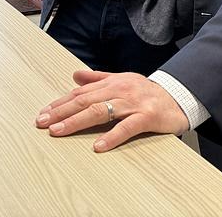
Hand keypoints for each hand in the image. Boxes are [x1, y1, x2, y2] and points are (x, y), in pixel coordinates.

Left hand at [35, 70, 188, 151]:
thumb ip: (98, 78)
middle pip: (85, 101)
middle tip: (42, 122)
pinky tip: (98, 146)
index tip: (44, 113)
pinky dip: (112, 137)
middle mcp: (119, 90)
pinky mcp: (147, 117)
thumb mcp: (122, 80)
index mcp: (112, 83)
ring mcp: (133, 103)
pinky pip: (127, 127)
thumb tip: (74, 76)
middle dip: (61, 111)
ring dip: (76, 122)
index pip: (81, 93)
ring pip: (100, 111)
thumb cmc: (148, 91)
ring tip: (59, 131)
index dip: (61, 102)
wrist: (179, 96)